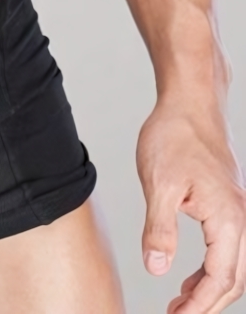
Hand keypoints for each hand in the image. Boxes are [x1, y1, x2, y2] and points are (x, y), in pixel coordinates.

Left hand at [138, 96, 245, 313]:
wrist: (190, 102)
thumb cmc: (175, 135)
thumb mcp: (159, 183)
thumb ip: (159, 229)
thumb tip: (157, 269)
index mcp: (228, 219)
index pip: (219, 279)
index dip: (199, 306)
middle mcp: (242, 219)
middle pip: (234, 280)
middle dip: (207, 304)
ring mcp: (239, 211)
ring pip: (235, 267)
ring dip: (211, 289)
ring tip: (181, 304)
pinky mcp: (230, 204)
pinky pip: (230, 249)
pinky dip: (213, 269)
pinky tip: (188, 277)